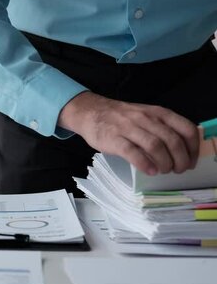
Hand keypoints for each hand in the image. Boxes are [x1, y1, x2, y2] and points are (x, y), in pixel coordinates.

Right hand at [58, 91, 199, 174]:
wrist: (91, 112)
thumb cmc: (121, 118)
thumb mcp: (146, 115)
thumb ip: (163, 128)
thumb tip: (182, 150)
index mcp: (158, 113)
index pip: (186, 129)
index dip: (193, 149)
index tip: (191, 161)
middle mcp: (146, 119)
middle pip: (173, 141)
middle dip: (180, 160)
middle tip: (177, 170)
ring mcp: (129, 128)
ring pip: (155, 146)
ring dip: (164, 163)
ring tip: (163, 171)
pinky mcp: (114, 139)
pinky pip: (133, 152)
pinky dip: (144, 164)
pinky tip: (149, 170)